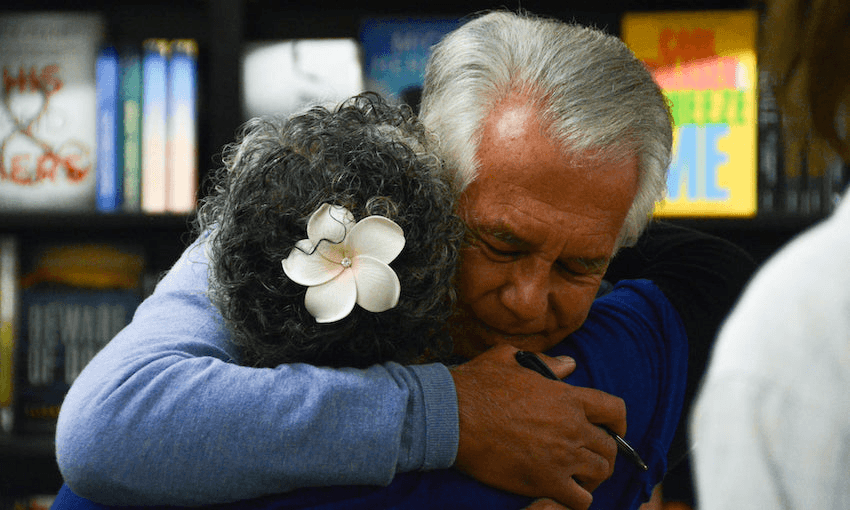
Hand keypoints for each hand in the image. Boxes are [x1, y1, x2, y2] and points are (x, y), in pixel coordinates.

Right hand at [450, 344, 625, 509]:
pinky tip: (564, 493)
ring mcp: (561, 457)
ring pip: (600, 473)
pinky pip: (580, 500)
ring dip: (592, 476)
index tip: (613, 430)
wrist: (452, 415)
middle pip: (610, 447)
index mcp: (568, 397)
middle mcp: (572, 427)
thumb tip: (569, 365)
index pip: (615, 410)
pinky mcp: (545, 481)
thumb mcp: (510, 359)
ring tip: (577, 476)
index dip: (618, 422)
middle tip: (588, 457)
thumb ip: (546, 362)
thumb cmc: (477, 385)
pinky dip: (577, 499)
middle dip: (604, 453)